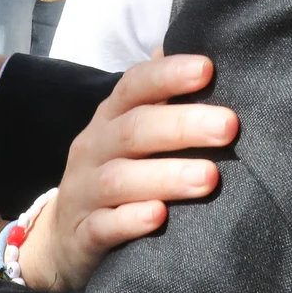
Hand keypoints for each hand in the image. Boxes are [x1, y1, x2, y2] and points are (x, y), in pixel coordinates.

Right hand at [17, 53, 238, 291]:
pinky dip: (130, 220)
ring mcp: (84, 191)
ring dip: (166, 175)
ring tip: (210, 177)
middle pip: (134, 130)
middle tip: (229, 126)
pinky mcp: (82, 233)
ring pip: (120, 178)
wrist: (62, 239)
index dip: (168, 75)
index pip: (134, 86)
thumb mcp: (131, 133)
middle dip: (182, 125)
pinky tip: (159, 217)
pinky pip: (102, 226)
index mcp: (110, 118)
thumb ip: (163, 100)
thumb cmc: (116, 173)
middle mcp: (94, 147)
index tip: (208, 69)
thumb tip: (207, 54)